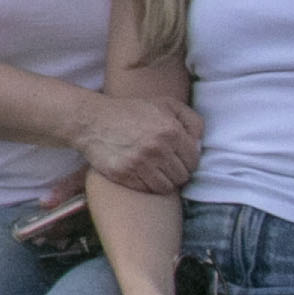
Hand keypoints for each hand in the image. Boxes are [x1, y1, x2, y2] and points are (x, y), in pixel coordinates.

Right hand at [77, 95, 204, 193]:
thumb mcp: (165, 104)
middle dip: (176, 172)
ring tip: (154, 170)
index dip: (187, 161)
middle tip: (164, 164)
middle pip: (182, 177)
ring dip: (163, 181)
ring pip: (166, 187)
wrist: (93, 121)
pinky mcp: (125, 175)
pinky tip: (140, 173)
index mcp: (171, 131)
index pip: (193, 161)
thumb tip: (200, 144)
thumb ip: (191, 120)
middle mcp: (157, 149)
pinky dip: (146, 185)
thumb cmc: (132, 112)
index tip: (177, 157)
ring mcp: (140, 164)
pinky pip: (147, 190)